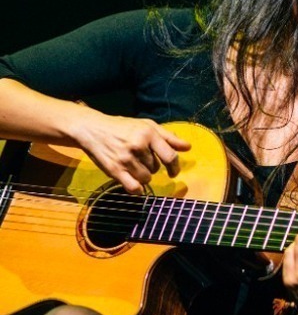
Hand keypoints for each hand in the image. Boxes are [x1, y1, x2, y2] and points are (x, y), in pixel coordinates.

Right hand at [73, 113, 190, 193]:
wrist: (92, 129)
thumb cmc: (123, 127)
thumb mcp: (147, 126)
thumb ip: (168, 137)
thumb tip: (188, 147)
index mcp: (148, 133)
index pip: (170, 156)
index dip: (175, 167)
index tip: (173, 172)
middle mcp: (138, 146)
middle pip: (156, 168)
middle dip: (151, 166)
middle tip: (140, 158)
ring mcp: (126, 159)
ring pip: (146, 179)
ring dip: (143, 176)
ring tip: (133, 166)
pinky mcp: (114, 170)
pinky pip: (134, 188)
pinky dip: (136, 189)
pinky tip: (133, 182)